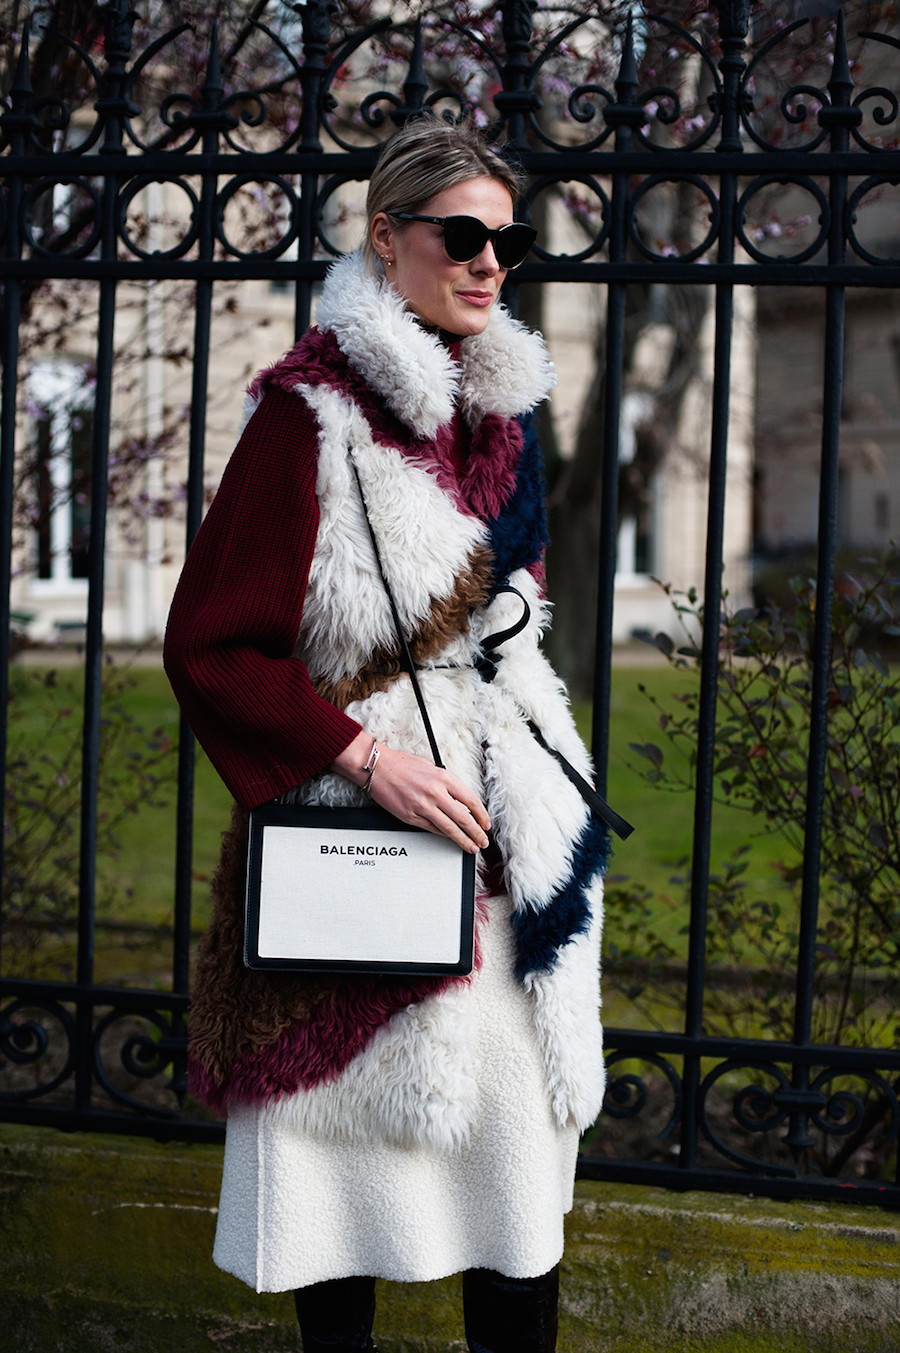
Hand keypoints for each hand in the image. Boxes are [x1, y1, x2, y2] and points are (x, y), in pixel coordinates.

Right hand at [332, 732, 489, 853]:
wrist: (378, 768)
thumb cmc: (402, 765)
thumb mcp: (432, 767)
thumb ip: (447, 783)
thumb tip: (461, 800)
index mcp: (444, 778)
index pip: (471, 800)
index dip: (482, 815)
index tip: (486, 823)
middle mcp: (436, 793)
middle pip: (464, 818)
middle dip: (477, 833)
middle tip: (482, 841)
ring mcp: (423, 807)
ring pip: (449, 829)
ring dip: (463, 840)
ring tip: (471, 847)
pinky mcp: (411, 817)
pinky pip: (432, 829)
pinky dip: (443, 835)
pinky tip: (450, 839)